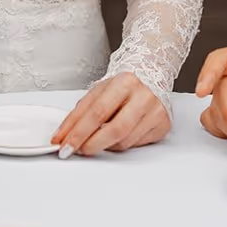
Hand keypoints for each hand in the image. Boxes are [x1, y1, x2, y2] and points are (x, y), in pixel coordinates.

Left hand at [50, 73, 170, 156]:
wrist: (152, 75)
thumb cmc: (123, 84)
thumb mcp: (100, 90)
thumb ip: (82, 111)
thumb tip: (65, 135)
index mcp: (125, 82)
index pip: (97, 112)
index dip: (78, 132)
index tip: (64, 144)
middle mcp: (144, 97)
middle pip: (114, 130)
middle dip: (91, 144)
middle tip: (77, 151)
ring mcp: (156, 112)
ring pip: (124, 141)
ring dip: (105, 145)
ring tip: (98, 138)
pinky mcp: (163, 126)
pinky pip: (136, 144)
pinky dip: (121, 143)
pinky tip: (118, 134)